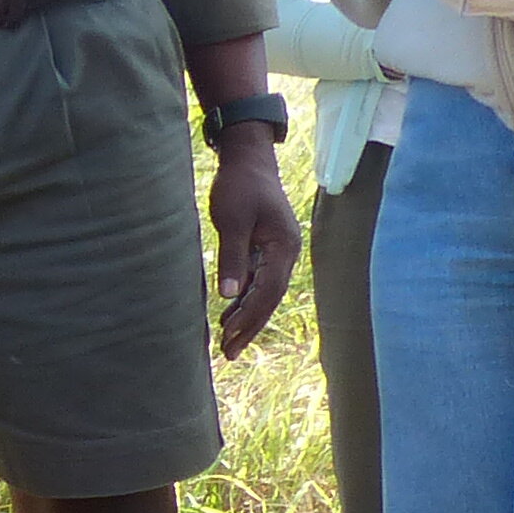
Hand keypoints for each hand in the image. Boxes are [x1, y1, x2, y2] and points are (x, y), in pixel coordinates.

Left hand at [205, 135, 302, 358]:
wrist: (249, 160)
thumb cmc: (240, 185)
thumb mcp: (232, 219)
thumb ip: (233, 256)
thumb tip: (230, 294)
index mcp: (283, 246)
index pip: (268, 291)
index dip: (250, 317)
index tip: (230, 337)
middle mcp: (286, 253)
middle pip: (269, 298)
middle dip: (250, 326)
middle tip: (228, 353)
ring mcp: (278, 252)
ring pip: (264, 293)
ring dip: (247, 317)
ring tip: (227, 342)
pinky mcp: (266, 249)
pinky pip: (258, 281)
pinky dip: (244, 300)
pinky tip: (228, 315)